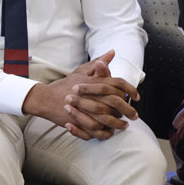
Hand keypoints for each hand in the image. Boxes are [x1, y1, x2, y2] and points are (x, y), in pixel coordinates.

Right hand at [23, 49, 139, 139]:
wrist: (46, 99)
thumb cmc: (65, 85)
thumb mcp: (81, 71)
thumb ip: (99, 63)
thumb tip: (112, 52)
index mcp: (93, 81)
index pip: (117, 83)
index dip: (130, 90)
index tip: (137, 97)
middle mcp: (90, 94)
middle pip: (115, 102)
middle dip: (128, 109)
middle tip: (135, 115)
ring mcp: (84, 109)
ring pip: (107, 118)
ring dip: (118, 123)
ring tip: (124, 125)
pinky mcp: (79, 122)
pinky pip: (95, 130)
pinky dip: (104, 132)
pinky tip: (110, 132)